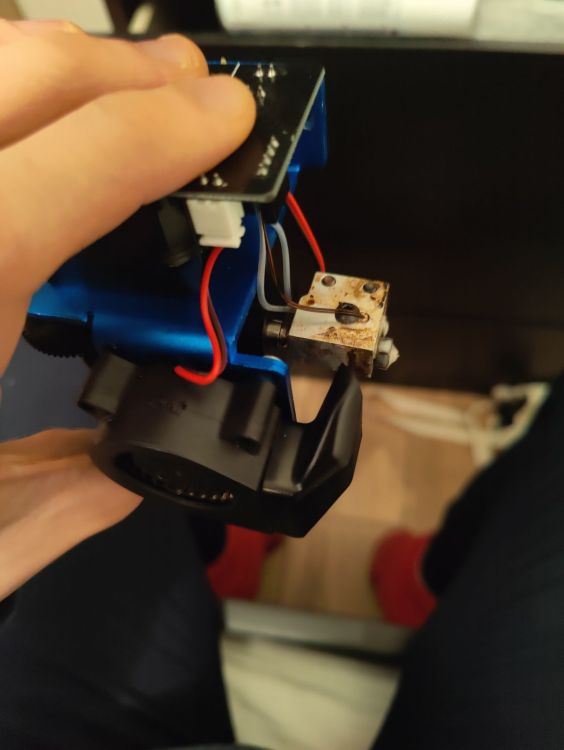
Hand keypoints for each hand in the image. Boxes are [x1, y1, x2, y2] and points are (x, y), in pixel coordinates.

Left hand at [0, 19, 255, 598]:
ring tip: (111, 92)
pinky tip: (9, 134)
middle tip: (189, 86)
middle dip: (124, 66)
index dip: (178, 127)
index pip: (85, 159)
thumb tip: (128, 477)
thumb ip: (63, 499)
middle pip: (17, 69)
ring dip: (47, 67)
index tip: (231, 118)